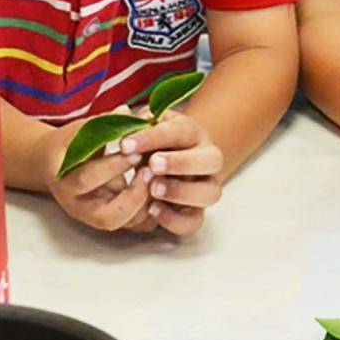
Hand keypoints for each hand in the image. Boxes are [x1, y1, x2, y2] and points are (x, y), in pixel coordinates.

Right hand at [41, 112, 153, 233]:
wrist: (56, 165)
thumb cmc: (69, 144)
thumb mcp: (78, 130)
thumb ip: (101, 123)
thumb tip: (126, 112)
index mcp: (65, 182)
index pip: (87, 180)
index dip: (113, 166)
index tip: (134, 152)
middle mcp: (79, 207)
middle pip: (108, 217)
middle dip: (134, 196)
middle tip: (151, 171)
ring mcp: (95, 217)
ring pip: (125, 225)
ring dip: (146, 204)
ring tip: (159, 177)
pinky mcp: (112, 219)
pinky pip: (136, 226)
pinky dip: (152, 211)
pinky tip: (162, 187)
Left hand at [120, 111, 224, 237]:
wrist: (164, 163)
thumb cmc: (152, 143)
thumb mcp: (146, 127)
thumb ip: (138, 124)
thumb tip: (126, 118)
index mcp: (194, 133)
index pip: (181, 131)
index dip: (153, 138)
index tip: (126, 145)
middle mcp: (206, 159)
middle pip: (213, 160)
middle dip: (181, 162)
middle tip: (152, 164)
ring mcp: (204, 187)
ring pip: (211, 193)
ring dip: (182, 191)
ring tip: (153, 189)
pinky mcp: (195, 213)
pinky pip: (194, 222)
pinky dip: (175, 219)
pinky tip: (153, 210)